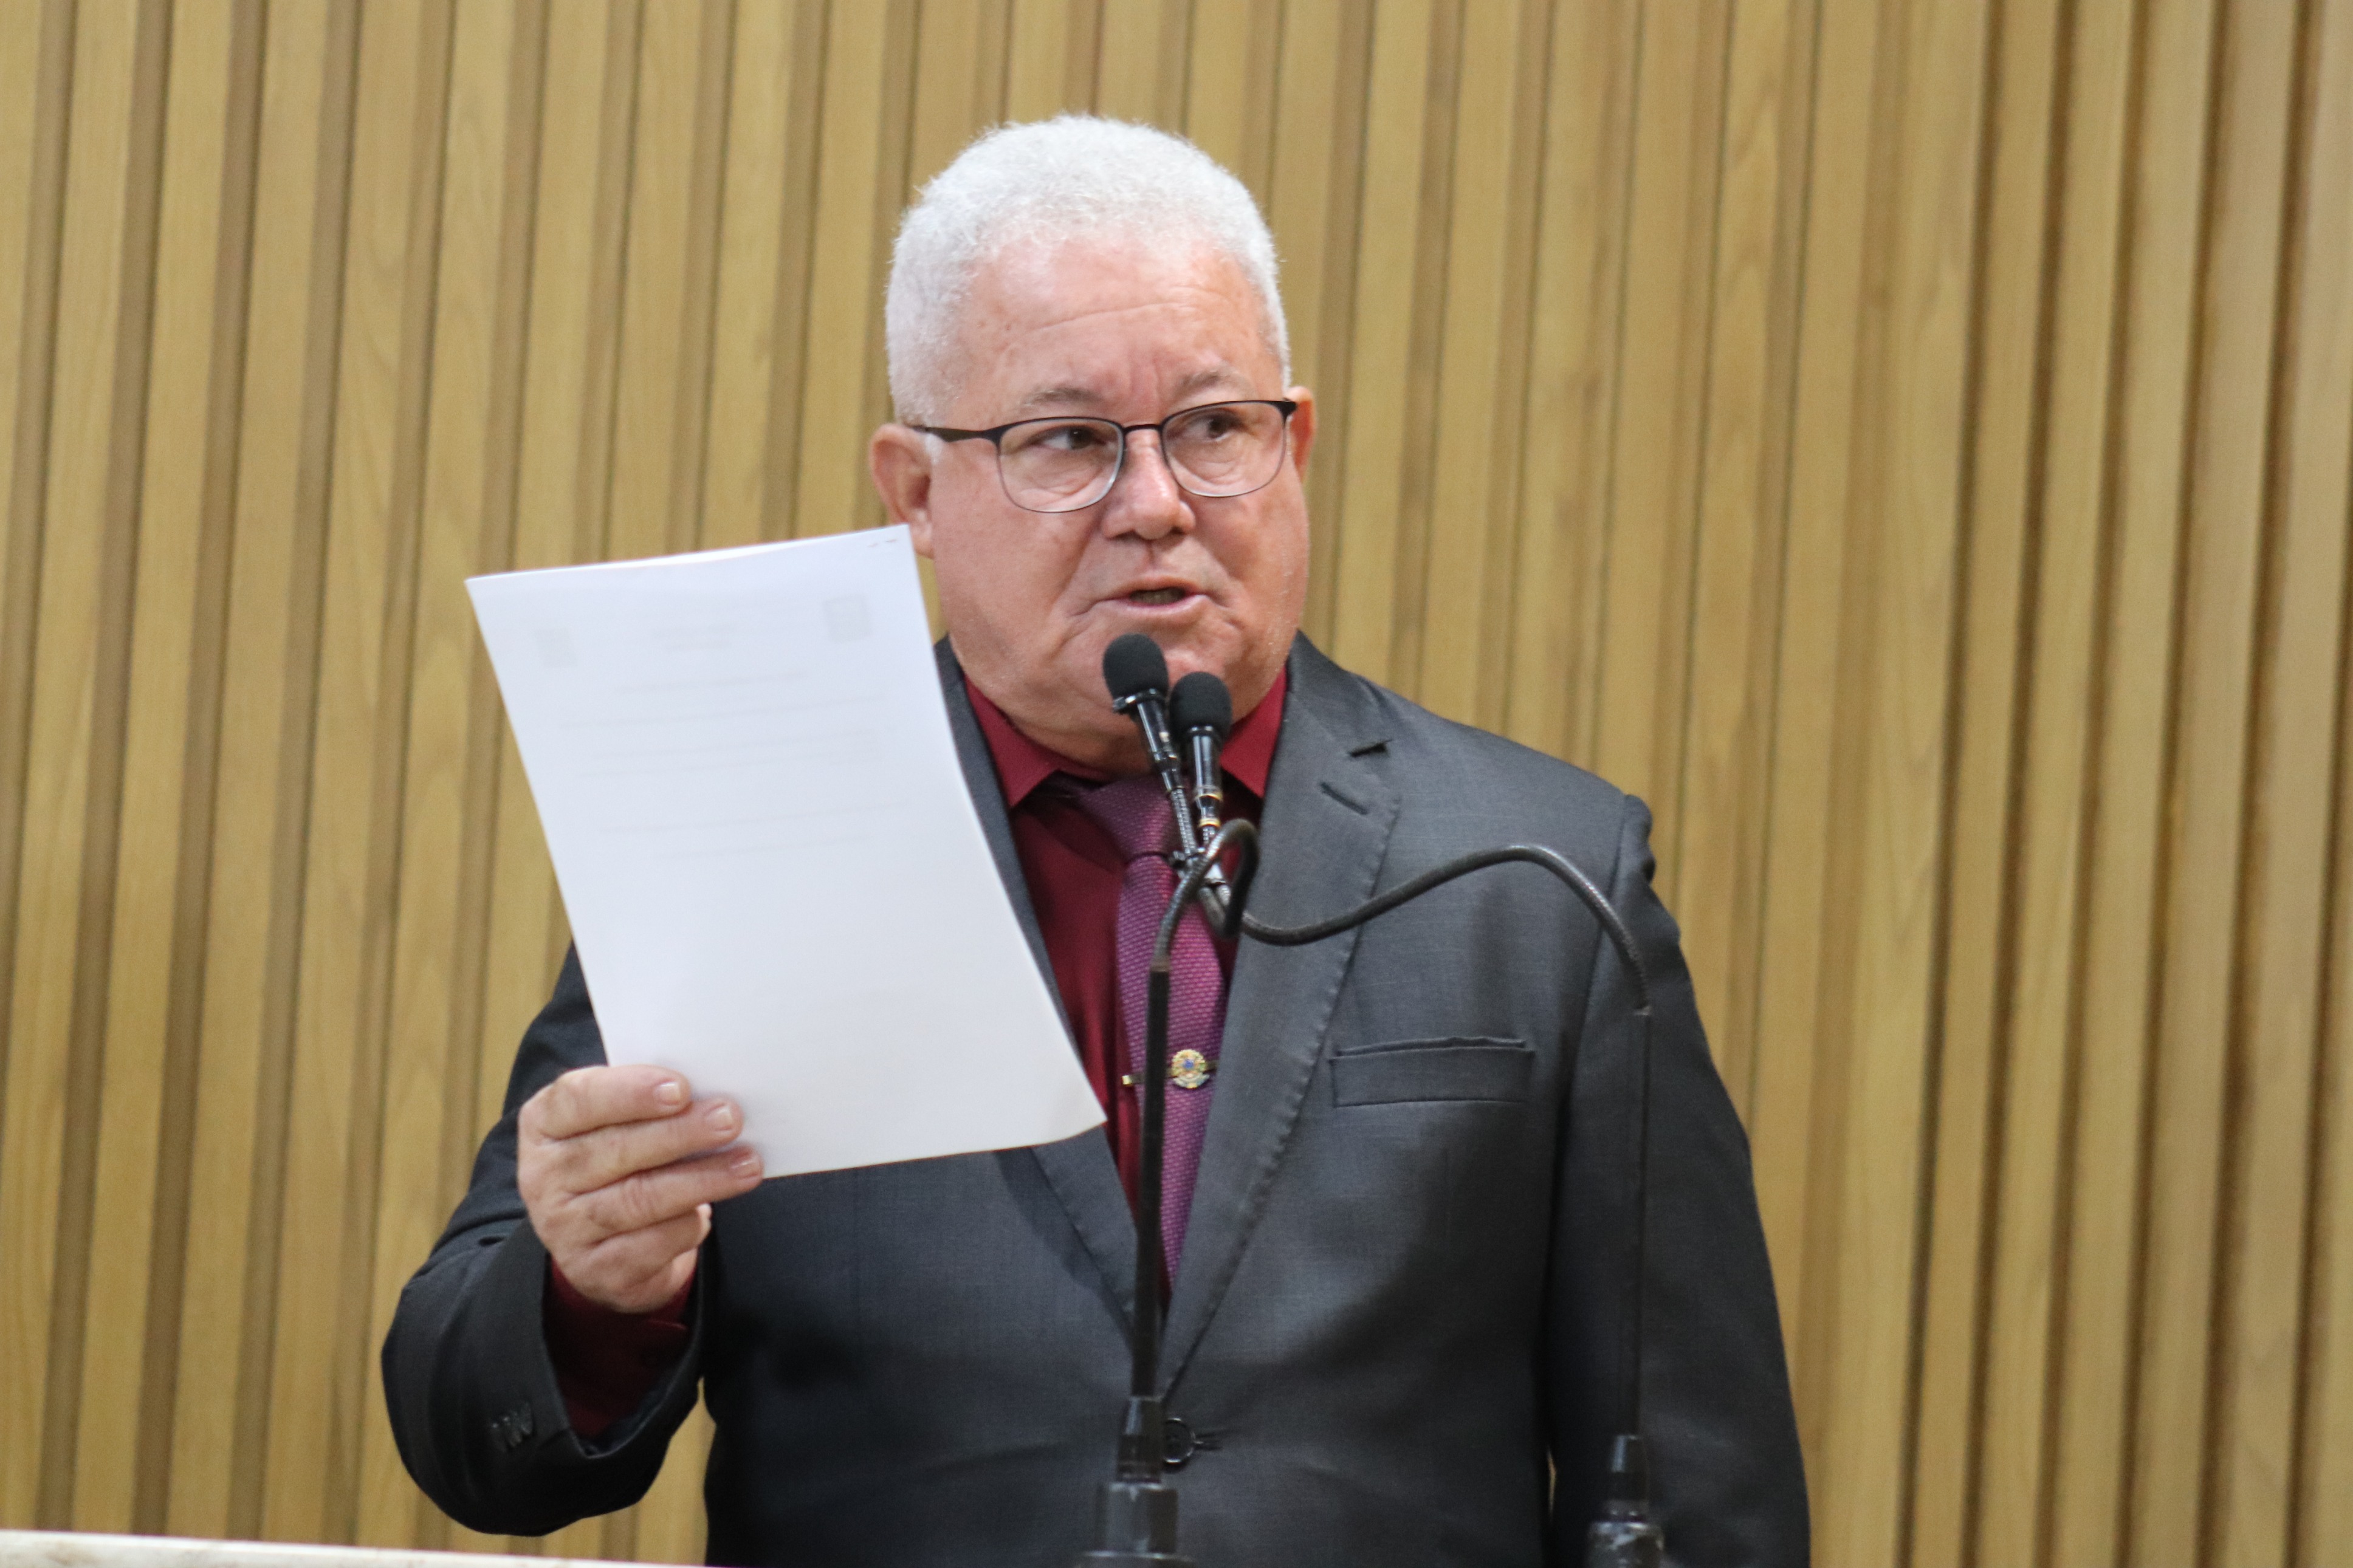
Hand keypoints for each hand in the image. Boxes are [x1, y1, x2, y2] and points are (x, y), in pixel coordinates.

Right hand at [517, 1065, 763, 1312]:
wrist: (600, 1241)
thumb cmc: (620, 1160)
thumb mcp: (617, 1123)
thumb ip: (650, 1104)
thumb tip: (710, 1094)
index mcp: (545, 1125)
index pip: (577, 1099)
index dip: (629, 1092)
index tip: (681, 1088)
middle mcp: (544, 1177)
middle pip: (614, 1150)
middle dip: (679, 1133)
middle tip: (729, 1118)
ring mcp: (565, 1228)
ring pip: (637, 1200)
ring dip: (699, 1180)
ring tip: (746, 1164)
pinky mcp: (596, 1269)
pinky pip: (650, 1245)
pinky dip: (686, 1226)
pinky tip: (709, 1212)